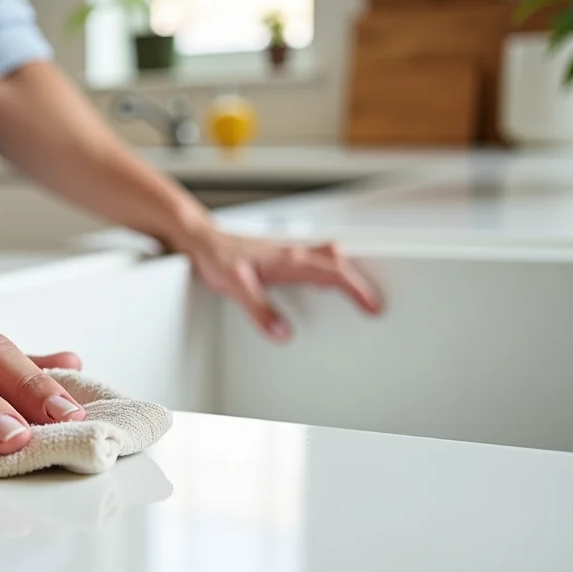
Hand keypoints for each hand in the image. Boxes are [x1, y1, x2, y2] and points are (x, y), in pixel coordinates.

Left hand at [181, 225, 381, 340]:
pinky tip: (323, 283)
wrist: (199, 240)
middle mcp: (293, 253)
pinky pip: (314, 261)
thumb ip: (260, 310)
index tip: (372, 306)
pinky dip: (328, 271)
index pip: (333, 272)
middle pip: (338, 263)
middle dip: (359, 282)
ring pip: (328, 259)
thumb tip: (283, 331)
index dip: (356, 289)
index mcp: (289, 259)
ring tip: (357, 294)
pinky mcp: (280, 256)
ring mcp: (288, 252)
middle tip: (372, 303)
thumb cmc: (215, 257)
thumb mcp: (235, 286)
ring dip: (345, 273)